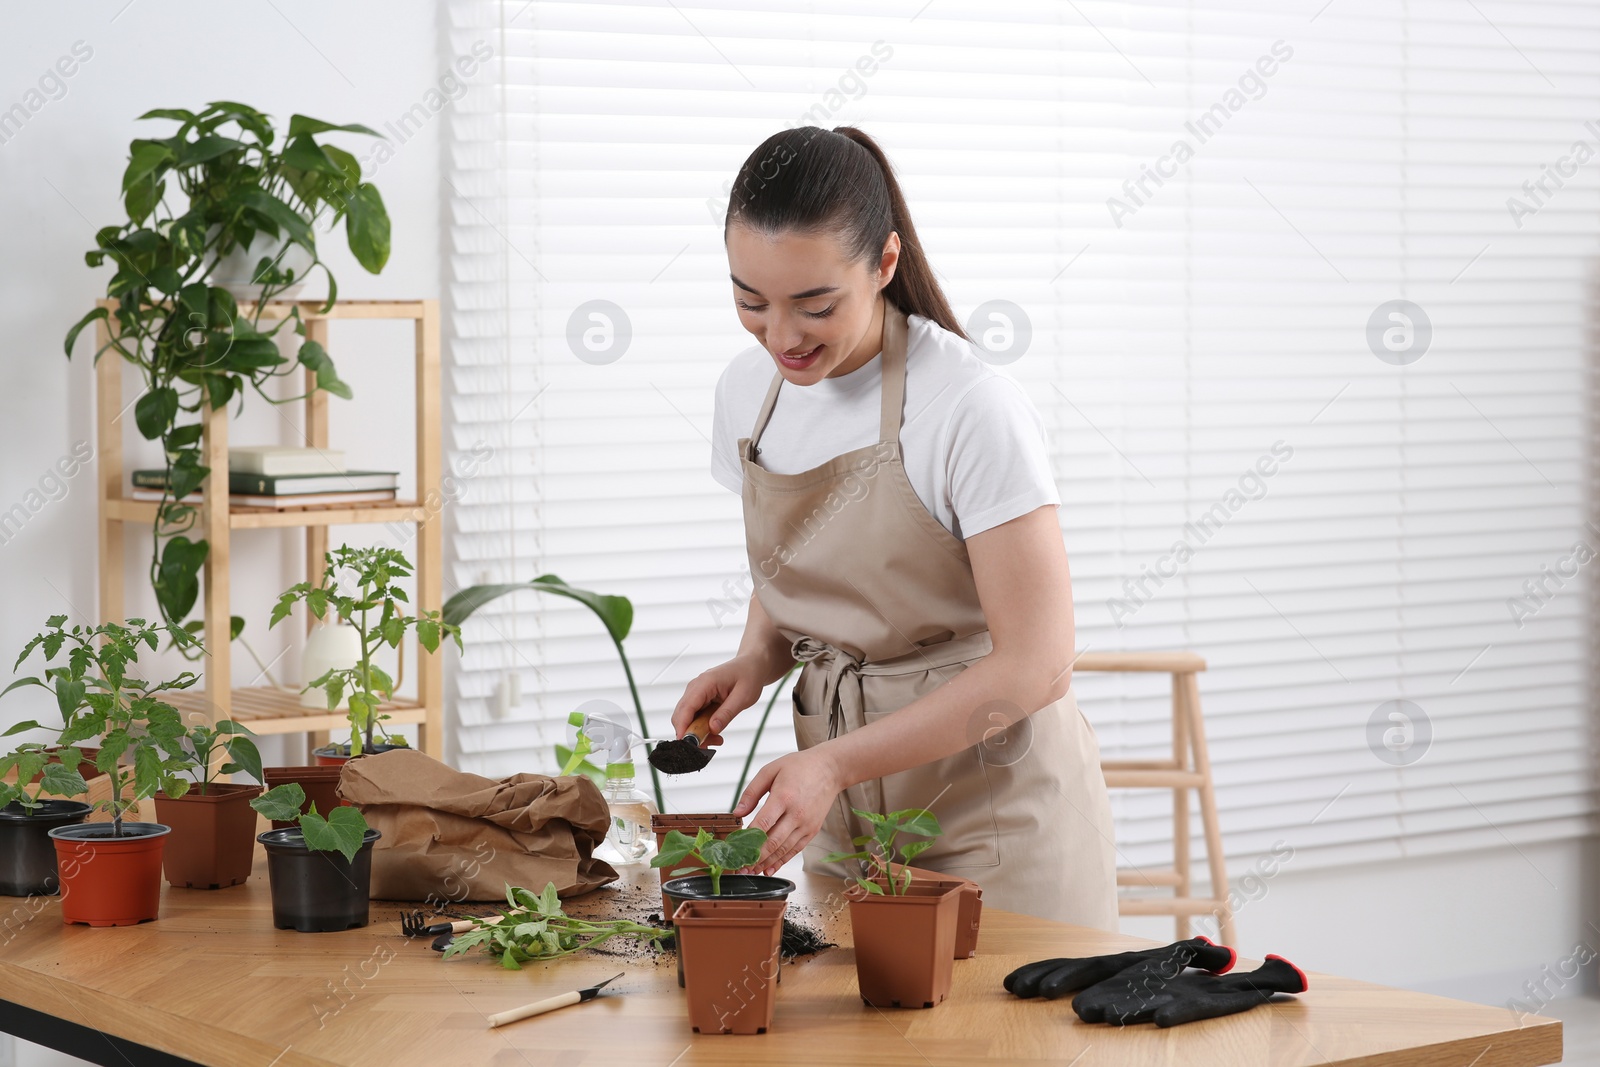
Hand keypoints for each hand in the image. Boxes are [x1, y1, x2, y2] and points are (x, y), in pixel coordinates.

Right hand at [671, 655, 767, 745]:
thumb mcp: (743, 696)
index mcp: (704, 683)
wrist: (751, 666)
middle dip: (691, 734)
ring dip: (698, 733)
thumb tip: (713, 729)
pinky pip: (694, 718)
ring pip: (687, 719)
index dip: (683, 727)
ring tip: (717, 740)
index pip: (686, 707)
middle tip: (708, 746)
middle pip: (681, 716)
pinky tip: (715, 733)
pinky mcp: (699, 700)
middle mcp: (695, 688)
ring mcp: (696, 694)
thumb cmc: (749, 676)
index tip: (686, 744)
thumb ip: (727, 713)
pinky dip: (702, 729)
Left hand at [733, 747, 844, 875]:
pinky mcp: (812, 830)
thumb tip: (737, 812)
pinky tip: (770, 868)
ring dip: (767, 863)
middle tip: (741, 868)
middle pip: (773, 841)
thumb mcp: (771, 770)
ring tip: (752, 872)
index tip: (737, 849)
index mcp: (784, 797)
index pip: (763, 823)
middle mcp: (797, 814)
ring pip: (784, 849)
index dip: (749, 840)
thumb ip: (751, 792)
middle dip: (755, 858)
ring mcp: (806, 824)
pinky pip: (795, 849)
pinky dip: (782, 861)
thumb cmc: (800, 767)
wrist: (830, 769)